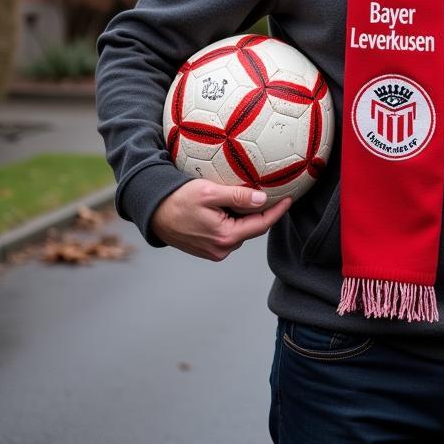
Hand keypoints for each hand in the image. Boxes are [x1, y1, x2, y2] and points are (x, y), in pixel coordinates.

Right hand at [150, 180, 291, 260]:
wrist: (153, 213)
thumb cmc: (178, 200)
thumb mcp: (209, 192)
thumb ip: (237, 196)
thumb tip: (262, 199)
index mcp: (225, 237)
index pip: (261, 225)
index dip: (277, 211)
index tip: (290, 198)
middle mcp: (222, 249)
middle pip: (252, 229)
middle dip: (262, 212)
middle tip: (270, 192)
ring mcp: (214, 251)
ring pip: (240, 231)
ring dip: (245, 216)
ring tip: (246, 196)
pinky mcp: (208, 249)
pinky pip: (229, 234)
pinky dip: (234, 221)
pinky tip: (230, 207)